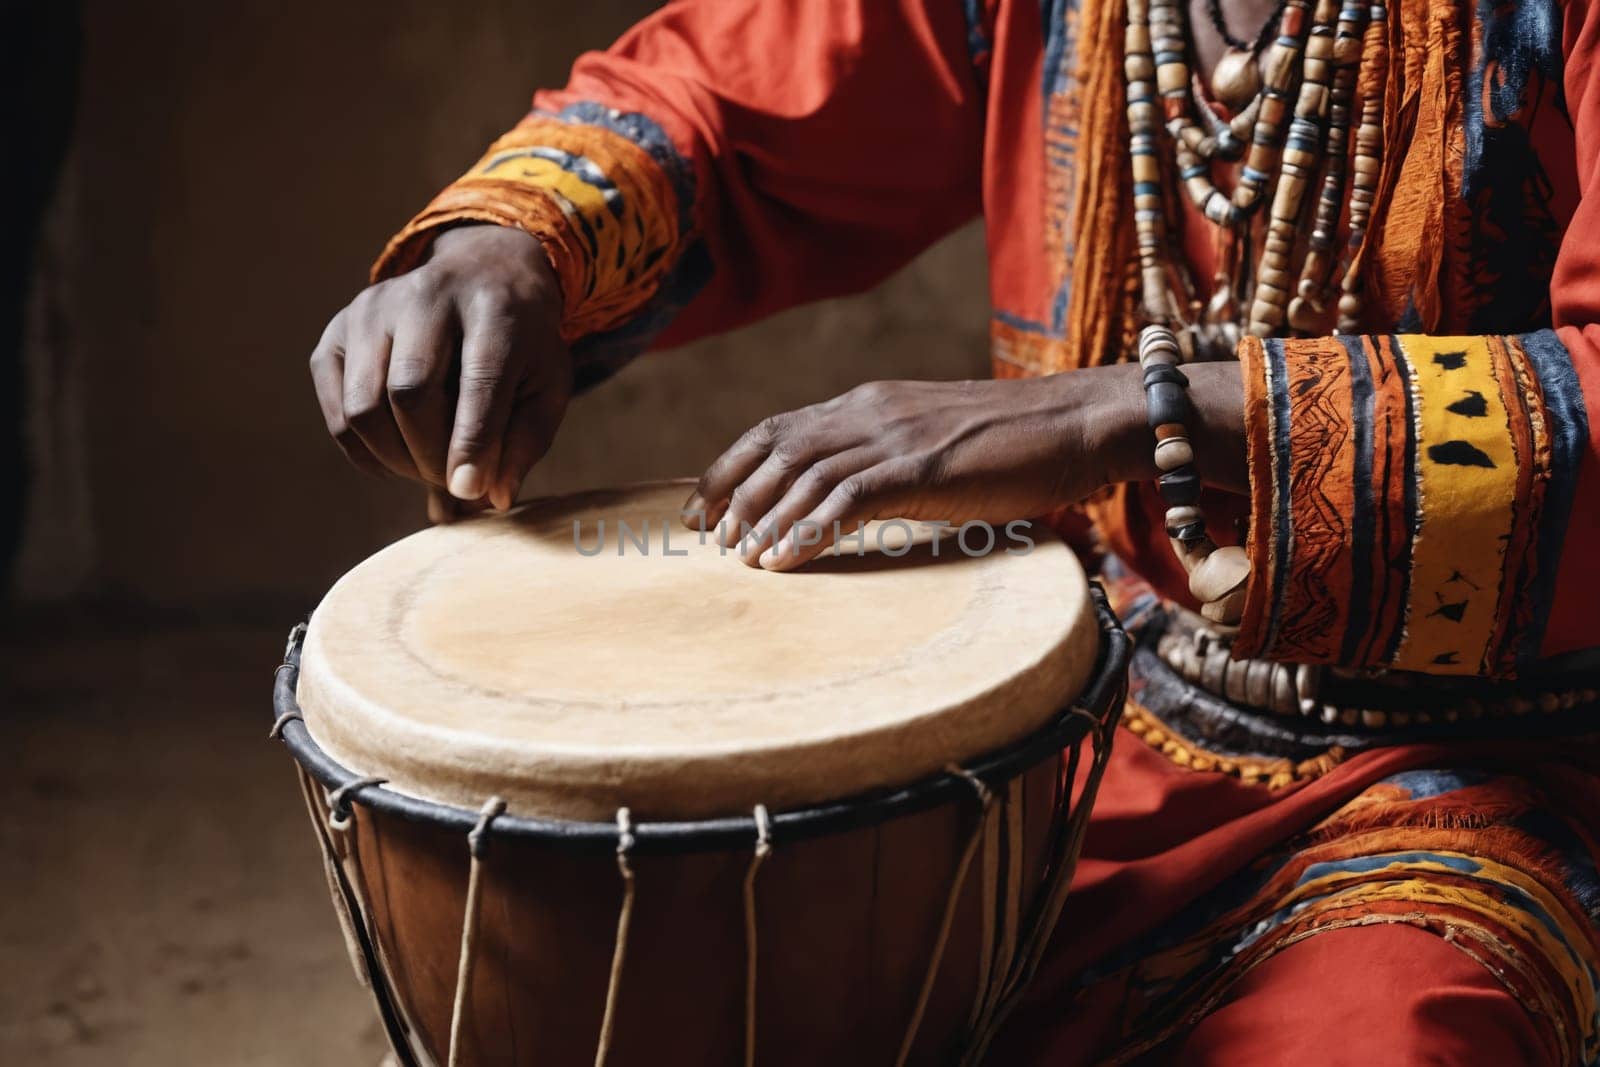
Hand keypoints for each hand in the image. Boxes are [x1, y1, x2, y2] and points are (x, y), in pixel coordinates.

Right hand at [309, 224, 571, 510]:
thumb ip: (526, 441)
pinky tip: (398, 454)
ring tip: (428, 467)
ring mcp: (372, 309)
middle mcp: (426, 295)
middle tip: (453, 480)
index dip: (471, 442)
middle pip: (409, 392)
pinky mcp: (338, 330)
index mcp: (493, 307)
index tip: (470, 491)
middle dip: (430, 456)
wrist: (482, 272)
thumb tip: (491, 498)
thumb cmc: (521, 341)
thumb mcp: (547, 383)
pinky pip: (337, 411)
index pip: (477, 381)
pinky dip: (365, 451)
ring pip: (364, 406)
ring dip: (395, 459)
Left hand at [683, 363, 1246, 570]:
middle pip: (777, 446)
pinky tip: (783, 562)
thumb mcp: (935, 443)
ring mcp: (897, 437)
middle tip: (707, 537)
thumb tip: (850, 499)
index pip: (778, 427)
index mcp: (870, 402)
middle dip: (732, 491)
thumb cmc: (1015, 444)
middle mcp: (872, 411)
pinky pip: (847, 501)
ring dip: (764, 517)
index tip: (704, 505)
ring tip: (739, 557)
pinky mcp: (923, 469)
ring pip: (804, 473)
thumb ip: (889, 460)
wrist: (1080, 424)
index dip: (732, 465)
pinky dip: (807, 532)